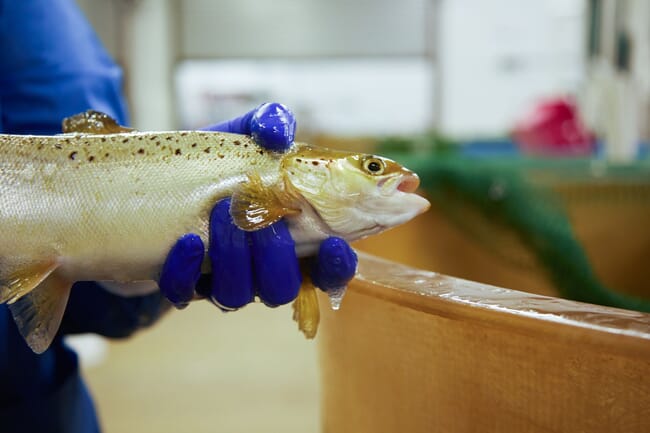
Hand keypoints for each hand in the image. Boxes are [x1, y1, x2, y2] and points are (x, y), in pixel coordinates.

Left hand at [159, 103, 357, 309]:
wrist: (153, 182)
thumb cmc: (213, 162)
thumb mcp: (241, 137)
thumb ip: (268, 125)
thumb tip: (279, 132)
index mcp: (289, 240)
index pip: (327, 270)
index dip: (337, 267)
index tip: (334, 244)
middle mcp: (259, 269)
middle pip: (282, 288)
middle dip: (273, 255)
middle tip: (259, 216)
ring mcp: (220, 280)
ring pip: (238, 295)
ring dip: (233, 258)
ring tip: (219, 214)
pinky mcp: (181, 285)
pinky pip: (185, 293)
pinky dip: (187, 270)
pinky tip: (186, 241)